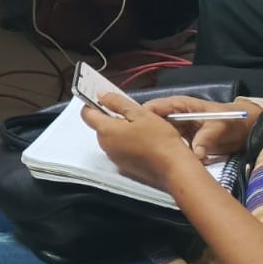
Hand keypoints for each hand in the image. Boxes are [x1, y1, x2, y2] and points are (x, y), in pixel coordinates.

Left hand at [81, 93, 197, 187]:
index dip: (94, 103)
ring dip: (121, 129)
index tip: (105, 98)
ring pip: (111, 137)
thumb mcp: (140, 113)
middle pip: (100, 125)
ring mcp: (115, 157)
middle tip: (131, 112)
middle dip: (112, 117)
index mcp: (106, 130)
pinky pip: (120, 148)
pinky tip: (144, 140)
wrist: (175, 168)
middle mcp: (106, 145)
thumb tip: (102, 95)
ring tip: (142, 126)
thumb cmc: (160, 141)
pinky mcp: (125, 166)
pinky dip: (128, 142)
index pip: (87, 113)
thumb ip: (117, 102)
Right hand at [143, 95, 262, 160]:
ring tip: (154, 157)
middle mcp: (174, 116)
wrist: (244, 131)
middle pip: (153, 123)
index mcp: (179, 105)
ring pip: (161, 137)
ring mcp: (178, 129)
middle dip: (149, 134)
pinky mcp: (183, 141)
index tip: (140, 132)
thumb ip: (206, 138)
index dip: (144, 118)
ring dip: (160, 146)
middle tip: (145, 149)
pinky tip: (167, 161)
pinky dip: (171, 154)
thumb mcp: (219, 126)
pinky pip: (172, 147)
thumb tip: (195, 154)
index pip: (154, 107)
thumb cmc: (231, 121)